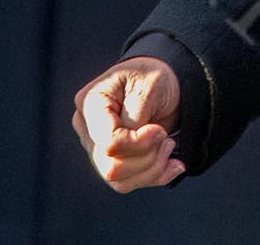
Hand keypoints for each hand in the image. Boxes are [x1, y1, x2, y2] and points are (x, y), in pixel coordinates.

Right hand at [73, 57, 185, 192]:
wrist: (163, 81)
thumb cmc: (154, 76)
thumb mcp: (150, 85)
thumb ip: (135, 115)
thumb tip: (130, 143)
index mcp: (90, 103)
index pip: (108, 143)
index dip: (138, 144)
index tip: (160, 130)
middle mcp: (87, 128)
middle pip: (111, 167)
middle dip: (148, 158)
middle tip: (166, 138)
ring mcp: (95, 147)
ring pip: (118, 181)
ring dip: (153, 168)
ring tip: (169, 145)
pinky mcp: (109, 160)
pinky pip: (127, 183)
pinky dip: (154, 176)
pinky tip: (171, 163)